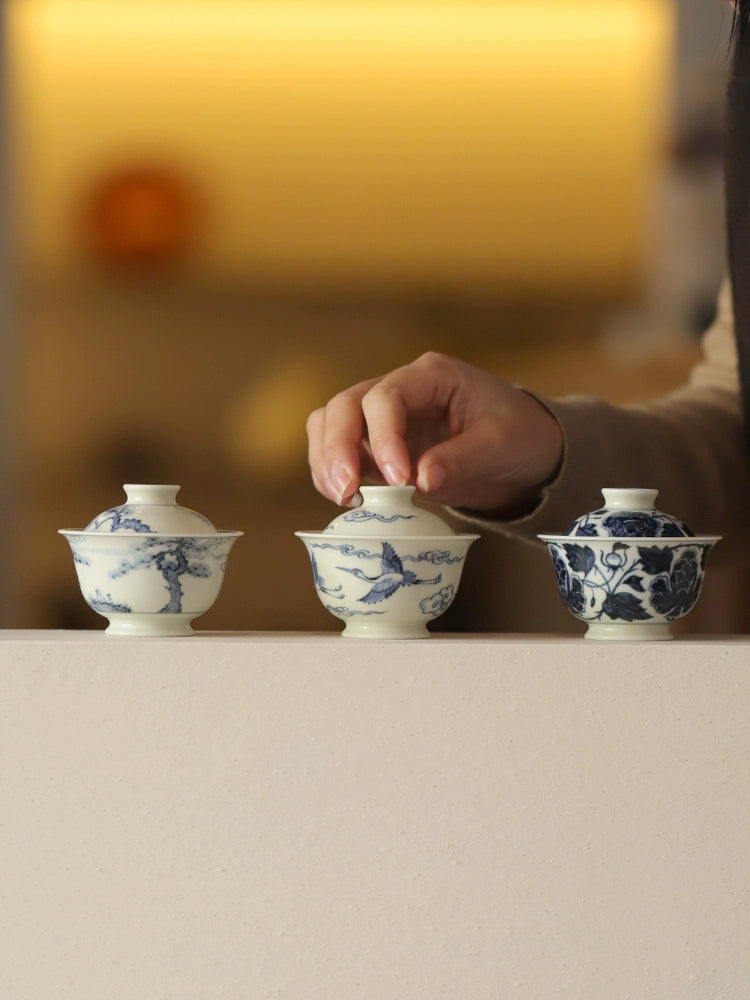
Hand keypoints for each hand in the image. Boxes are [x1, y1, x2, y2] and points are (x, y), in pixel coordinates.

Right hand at [306, 351, 563, 512]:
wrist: (525, 452)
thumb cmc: (519, 436)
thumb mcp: (501, 445)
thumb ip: (461, 459)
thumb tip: (421, 479)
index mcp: (431, 376)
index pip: (386, 396)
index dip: (382, 437)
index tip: (399, 479)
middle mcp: (400, 390)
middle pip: (345, 405)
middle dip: (338, 447)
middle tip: (347, 490)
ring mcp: (384, 419)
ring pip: (331, 424)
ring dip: (327, 460)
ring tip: (342, 497)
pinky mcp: (378, 448)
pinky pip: (340, 452)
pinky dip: (332, 473)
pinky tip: (346, 500)